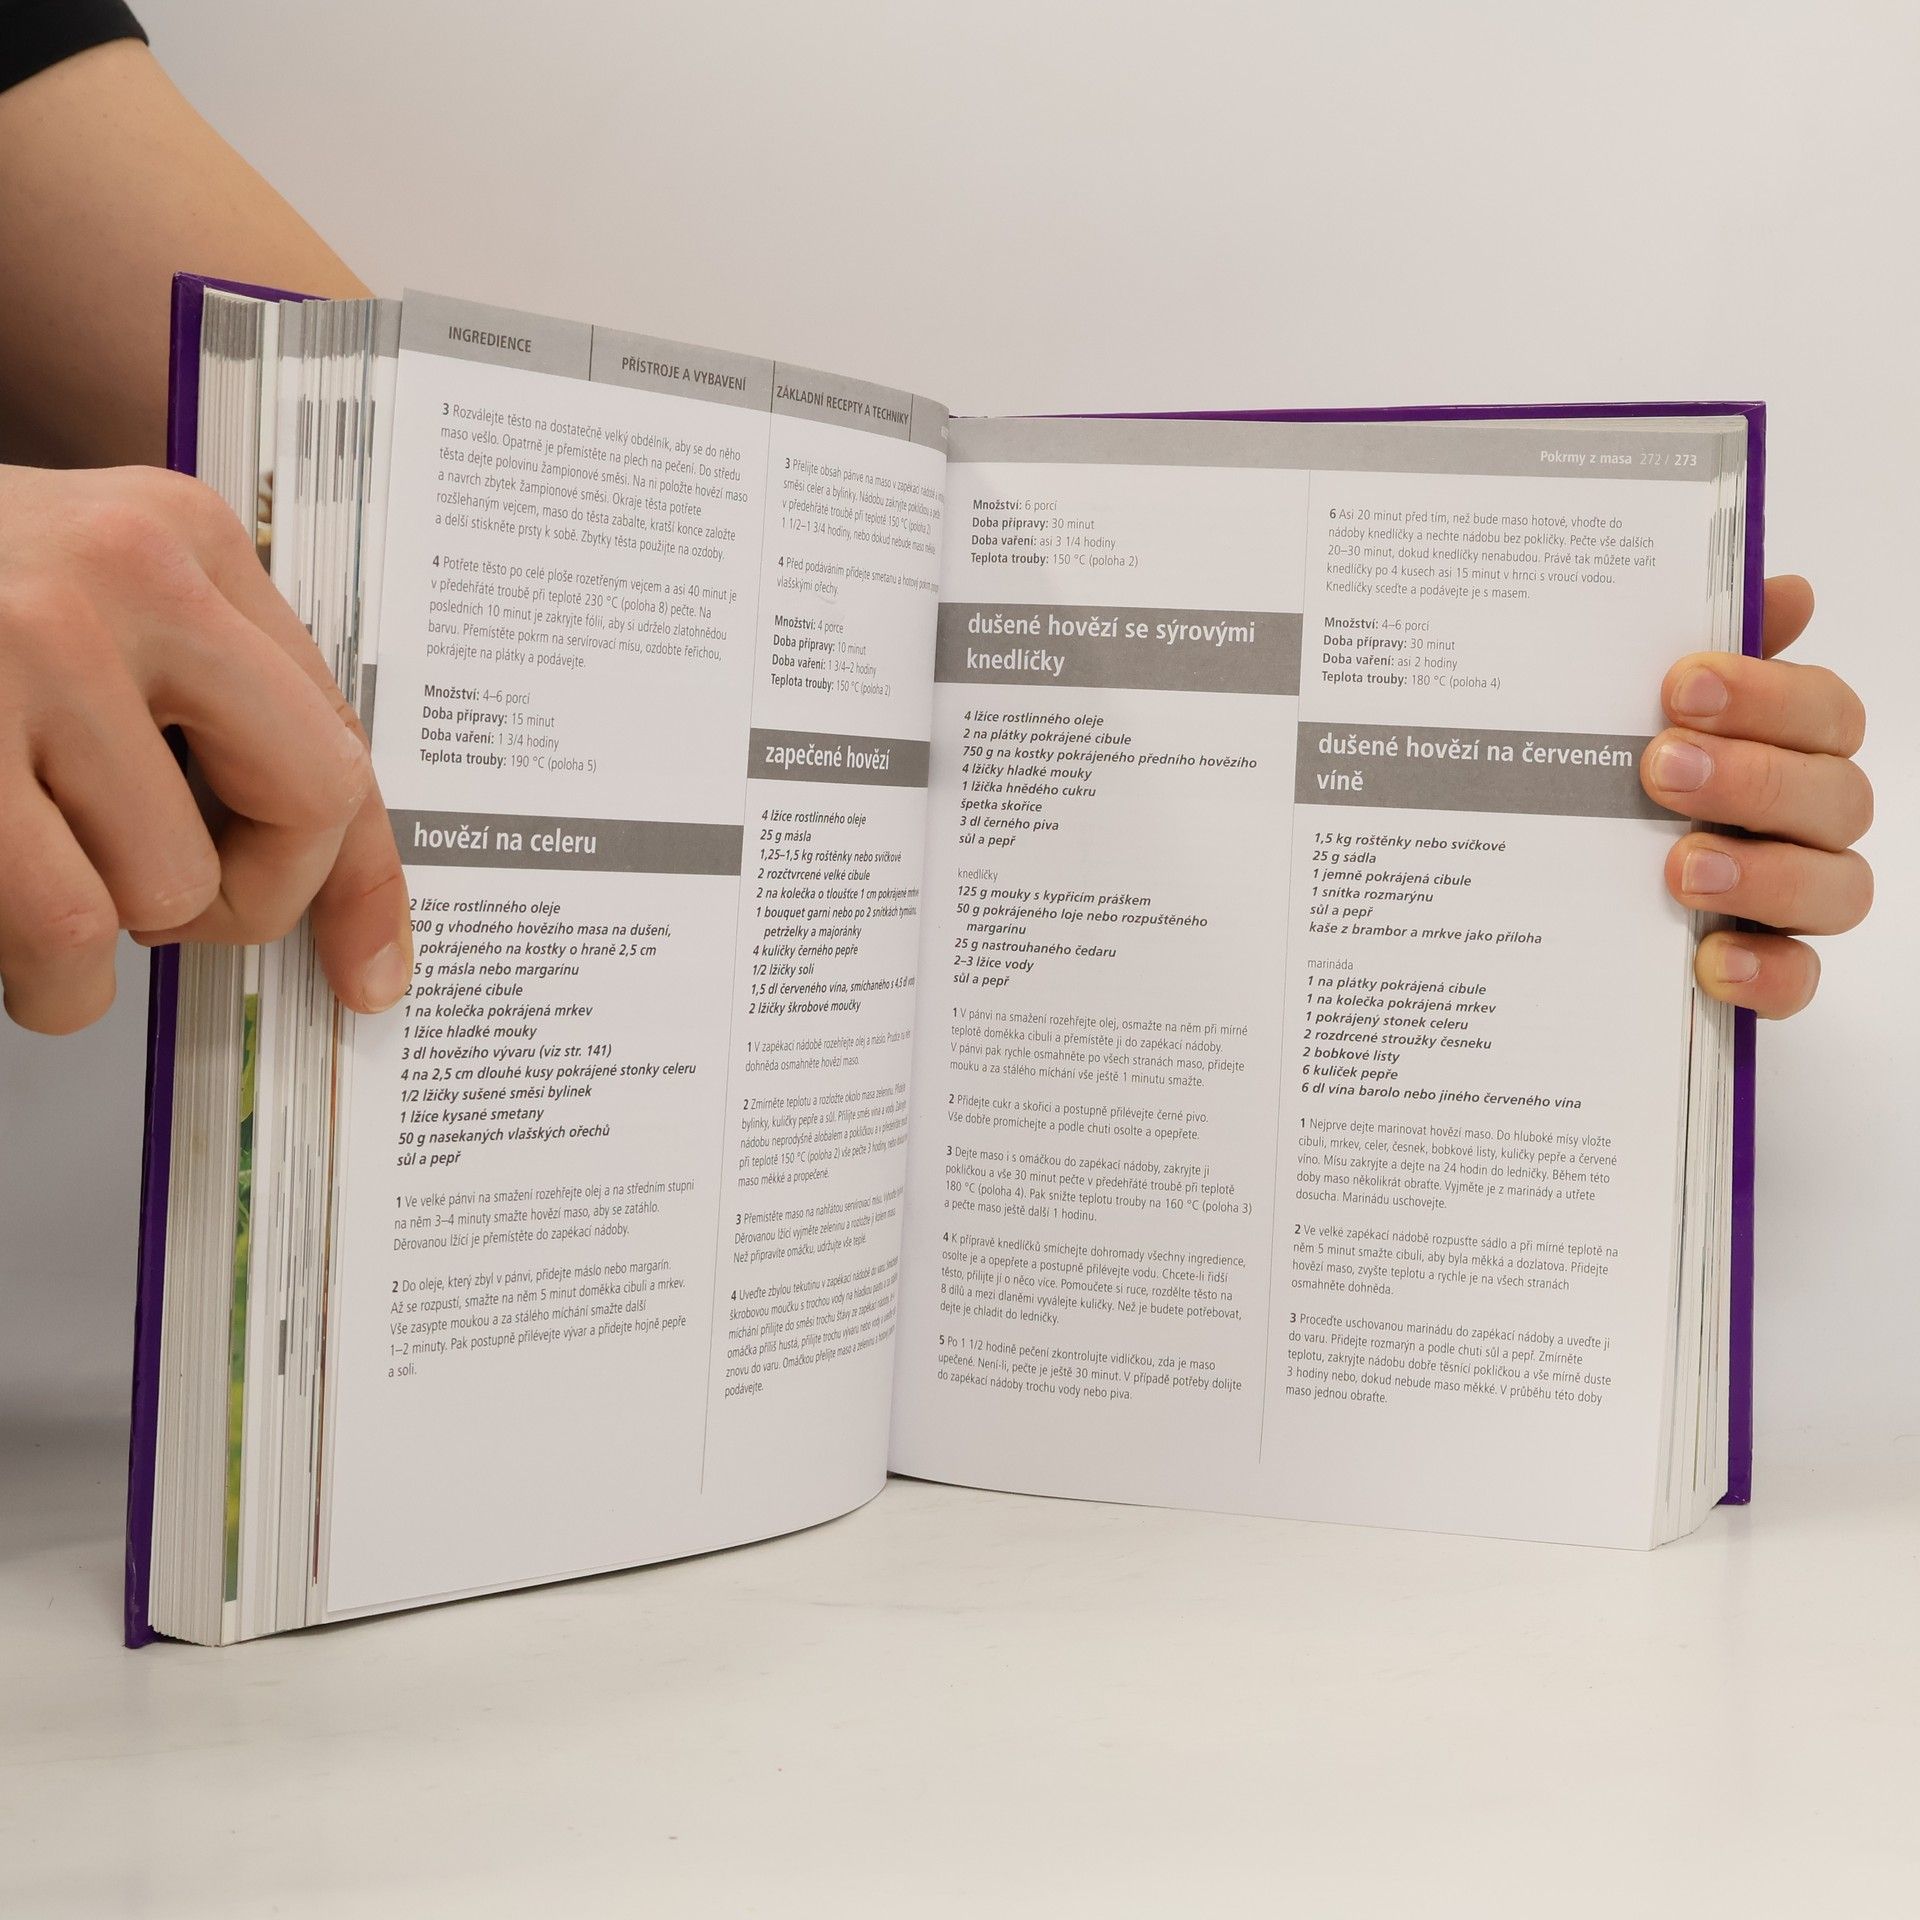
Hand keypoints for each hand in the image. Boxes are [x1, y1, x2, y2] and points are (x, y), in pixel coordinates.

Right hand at [0, 462, 411, 1033]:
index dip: (367, 875)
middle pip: (304, 808)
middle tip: (164, 908)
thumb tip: (321, 874)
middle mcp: (122, 573)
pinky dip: (43, 976)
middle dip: (245, 899)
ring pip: (167, 890)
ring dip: (99, 941)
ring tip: (22, 882)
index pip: (339, 735)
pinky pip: (67, 931)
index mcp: (179, 536)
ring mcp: (22, 648)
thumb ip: (195, 702)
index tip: (373, 967)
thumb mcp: (80, 607)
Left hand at [1644, 575, 1870, 1017]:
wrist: (1542, 891)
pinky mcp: (1766, 973)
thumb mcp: (1624, 710)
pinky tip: (1708, 960)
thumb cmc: (1610, 781)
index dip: (1765, 694)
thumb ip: (1699, 654)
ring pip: (1838, 887)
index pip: (1822, 710)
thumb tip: (1783, 589)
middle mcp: (1804, 820)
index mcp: (1785, 747)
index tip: (1678, 686)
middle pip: (1837, 794)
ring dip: (1765, 874)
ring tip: (1679, 867)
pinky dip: (1765, 972)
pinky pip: (1798, 981)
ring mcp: (1792, 899)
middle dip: (1754, 778)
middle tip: (1660, 769)